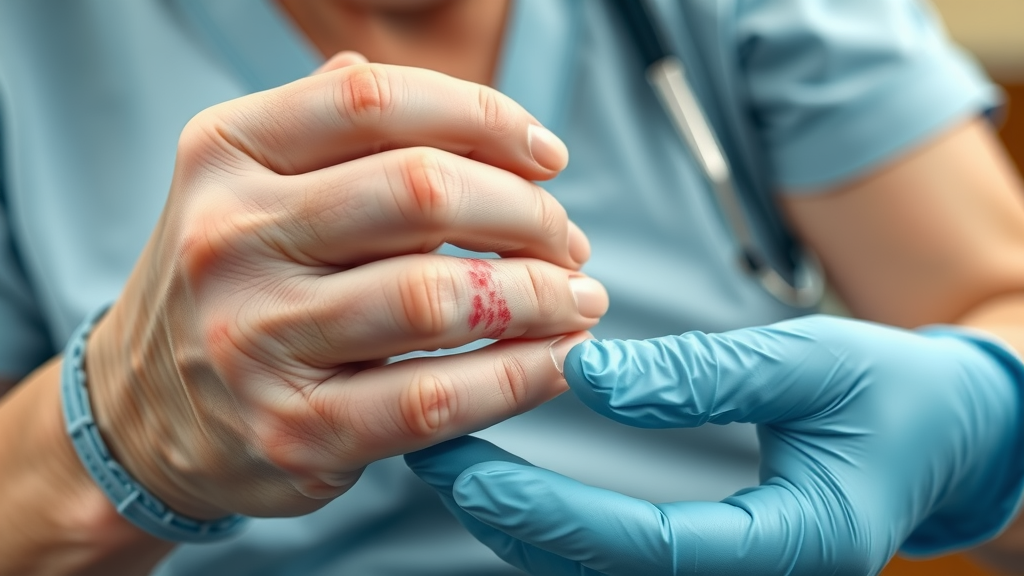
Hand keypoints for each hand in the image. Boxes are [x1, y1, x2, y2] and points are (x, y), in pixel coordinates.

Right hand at [85, 56, 606, 519]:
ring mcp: (256, 340)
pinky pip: (433, 398)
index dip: (485, 117)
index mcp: (226, 153)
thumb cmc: (233, 282)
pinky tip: (555, 362)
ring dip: (538, 296)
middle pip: (421, 192)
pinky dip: (518, 377)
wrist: (143, 410)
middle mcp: (229, 238)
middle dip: (527, 214)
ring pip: (436, 297)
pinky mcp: (295, 431)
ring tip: (576, 299)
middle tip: (567, 241)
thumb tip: (482, 122)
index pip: (376, 99)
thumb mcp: (251, 182)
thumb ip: (339, 129)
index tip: (547, 156)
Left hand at [406, 315, 1023, 574]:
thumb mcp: (813, 366)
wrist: (950, 435)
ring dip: (520, 517)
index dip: (552, 511)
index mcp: (788, 547)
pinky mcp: (710, 554)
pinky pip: (615, 553)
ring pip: (599, 569)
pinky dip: (554, 517)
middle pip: (603, 569)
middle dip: (510, 516)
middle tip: (429, 454)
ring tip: (449, 454)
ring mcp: (727, 573)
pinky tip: (507, 473)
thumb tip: (591, 373)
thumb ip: (705, 375)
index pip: (646, 547)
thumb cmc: (896, 395)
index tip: (472, 470)